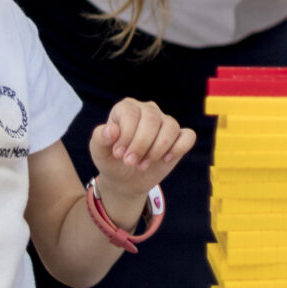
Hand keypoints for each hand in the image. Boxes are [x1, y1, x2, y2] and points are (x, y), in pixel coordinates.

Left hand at [87, 99, 195, 216]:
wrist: (125, 179)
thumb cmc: (111, 160)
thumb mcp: (99, 152)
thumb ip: (100, 138)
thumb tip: (112, 129)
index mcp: (126, 108)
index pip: (131, 114)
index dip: (126, 135)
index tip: (118, 154)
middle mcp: (148, 110)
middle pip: (152, 120)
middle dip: (141, 145)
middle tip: (130, 163)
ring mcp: (165, 122)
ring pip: (171, 127)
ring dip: (157, 150)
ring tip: (143, 165)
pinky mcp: (179, 137)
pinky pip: (188, 136)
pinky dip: (178, 148)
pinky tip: (165, 160)